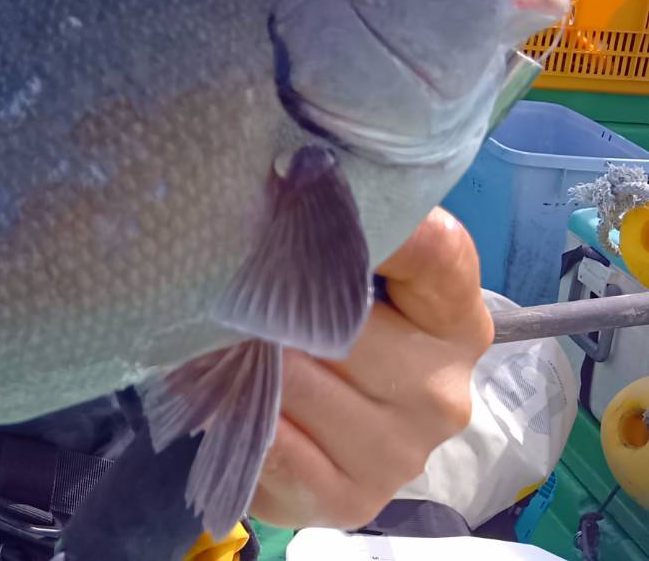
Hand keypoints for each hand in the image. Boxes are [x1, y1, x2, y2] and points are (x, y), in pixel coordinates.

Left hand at [249, 208, 492, 528]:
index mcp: (456, 318)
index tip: (300, 190)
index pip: (435, 249)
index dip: (366, 217)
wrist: (302, 436)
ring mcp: (402, 451)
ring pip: (296, 378)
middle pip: (341, 318)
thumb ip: (336, 235)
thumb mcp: (342, 276)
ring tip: (220, 336)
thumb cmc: (319, 331)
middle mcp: (444, 387)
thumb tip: (285, 176)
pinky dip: (236, 410)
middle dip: (276, 300)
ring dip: (244, 355)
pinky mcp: (351, 499)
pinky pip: (274, 440)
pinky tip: (227, 393)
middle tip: (232, 284)